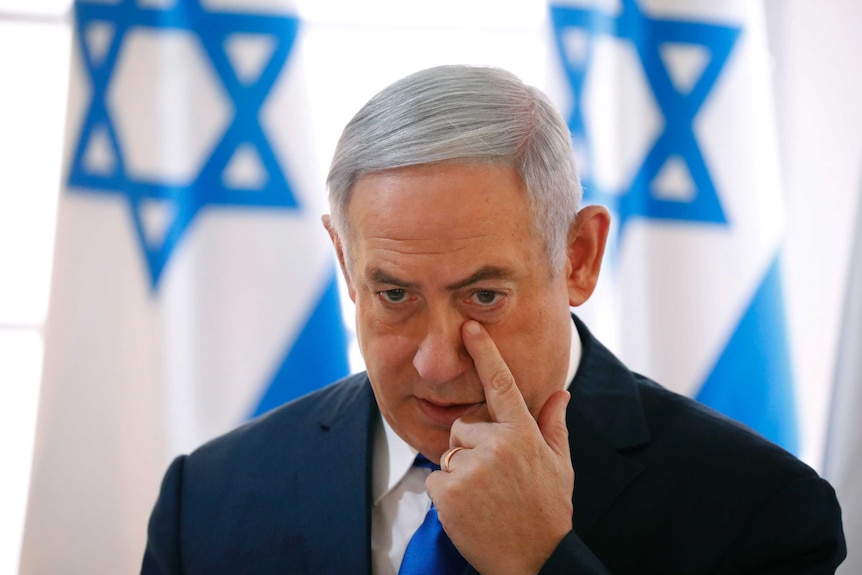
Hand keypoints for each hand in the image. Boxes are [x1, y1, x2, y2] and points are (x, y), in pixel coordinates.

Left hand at [425, 320, 574, 574]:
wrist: (535, 560)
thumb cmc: (547, 511)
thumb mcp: (560, 465)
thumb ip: (554, 425)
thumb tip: (559, 392)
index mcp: (523, 433)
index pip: (501, 385)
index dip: (485, 353)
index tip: (469, 328)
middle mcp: (496, 444)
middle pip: (463, 427)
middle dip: (470, 448)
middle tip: (493, 480)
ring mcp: (472, 466)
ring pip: (449, 453)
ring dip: (459, 473)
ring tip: (485, 497)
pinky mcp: (450, 490)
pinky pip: (436, 479)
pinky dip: (446, 495)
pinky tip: (470, 510)